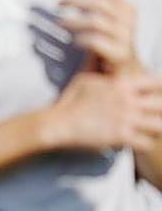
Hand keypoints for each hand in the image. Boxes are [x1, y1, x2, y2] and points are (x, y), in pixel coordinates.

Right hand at [45, 71, 161, 152]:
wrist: (60, 122)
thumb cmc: (70, 100)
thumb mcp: (86, 79)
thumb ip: (104, 75)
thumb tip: (106, 66)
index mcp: (121, 85)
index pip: (155, 82)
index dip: (159, 88)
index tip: (156, 95)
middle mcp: (127, 101)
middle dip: (160, 110)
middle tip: (154, 114)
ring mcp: (126, 120)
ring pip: (160, 126)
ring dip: (156, 128)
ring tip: (149, 130)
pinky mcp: (121, 137)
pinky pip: (148, 144)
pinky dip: (146, 144)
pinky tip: (138, 142)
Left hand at [58, 0, 141, 73]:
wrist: (126, 68)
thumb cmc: (112, 37)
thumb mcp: (109, 13)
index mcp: (127, 6)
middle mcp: (129, 20)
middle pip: (98, 2)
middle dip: (75, 0)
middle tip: (58, 2)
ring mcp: (126, 37)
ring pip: (95, 21)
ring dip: (73, 20)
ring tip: (60, 22)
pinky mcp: (119, 53)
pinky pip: (96, 41)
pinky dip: (82, 38)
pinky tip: (74, 40)